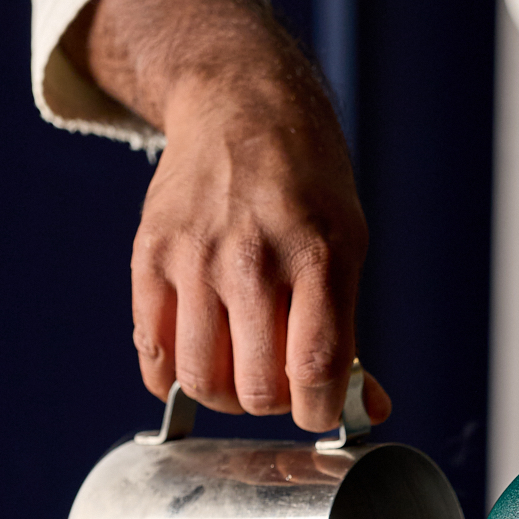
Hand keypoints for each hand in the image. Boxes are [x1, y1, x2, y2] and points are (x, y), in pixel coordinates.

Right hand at [62, 0, 389, 432]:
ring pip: (202, 379)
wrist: (239, 105)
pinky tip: (197, 367)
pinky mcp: (150, 256)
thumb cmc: (305, 183)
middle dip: (274, 404)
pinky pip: (153, 354)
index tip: (319, 412)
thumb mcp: (350, 244)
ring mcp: (195, 257)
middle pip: (256, 388)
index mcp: (318, 255)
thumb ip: (351, 331)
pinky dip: (175, 381)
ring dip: (226, 397)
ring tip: (240, 374)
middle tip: (280, 382)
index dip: (319, 413)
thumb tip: (367, 409)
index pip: (315, 369)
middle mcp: (253, 257)